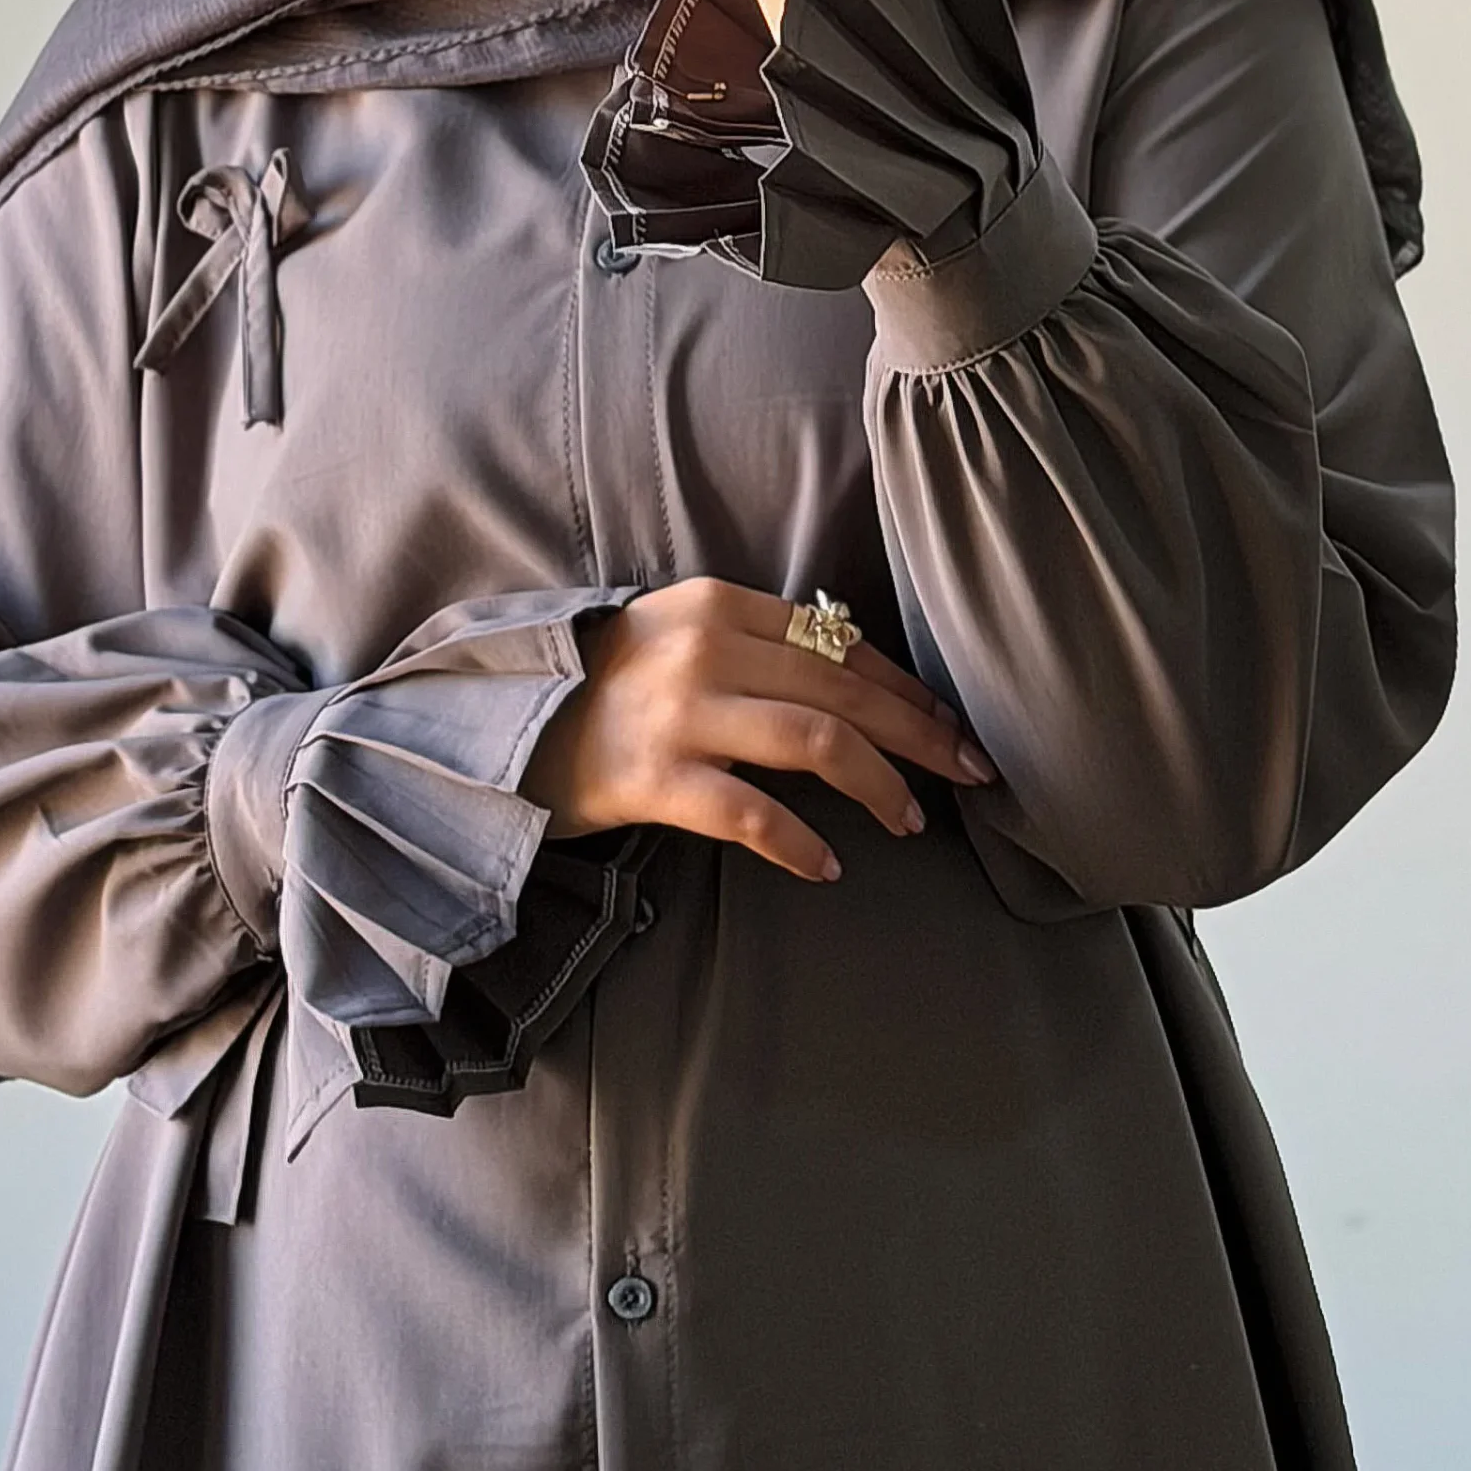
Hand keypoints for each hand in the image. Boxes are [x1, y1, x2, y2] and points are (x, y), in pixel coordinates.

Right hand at [520, 577, 994, 884]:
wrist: (500, 728)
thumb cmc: (604, 690)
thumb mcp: (679, 636)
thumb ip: (756, 642)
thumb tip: (860, 678)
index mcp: (719, 604)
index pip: (840, 642)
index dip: (907, 687)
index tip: (952, 724)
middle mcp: (705, 649)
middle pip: (845, 691)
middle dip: (921, 735)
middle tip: (970, 774)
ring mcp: (679, 714)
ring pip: (816, 742)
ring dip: (881, 784)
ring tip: (910, 821)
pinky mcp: (654, 778)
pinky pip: (750, 813)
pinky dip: (799, 842)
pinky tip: (830, 866)